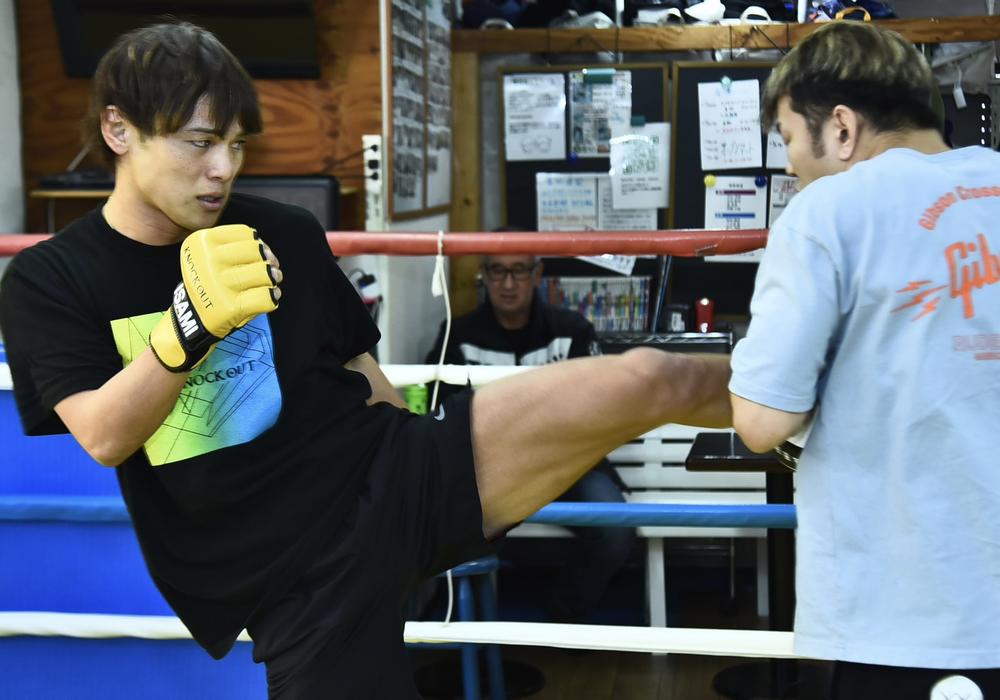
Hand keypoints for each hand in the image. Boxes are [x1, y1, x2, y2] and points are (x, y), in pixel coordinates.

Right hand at [150, 224, 280, 371]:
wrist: (192, 318)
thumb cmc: (209, 284)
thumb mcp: (211, 256)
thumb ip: (237, 247)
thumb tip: (267, 250)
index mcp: (201, 243)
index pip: (244, 233)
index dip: (257, 243)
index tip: (258, 253)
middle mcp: (208, 261)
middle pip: (257, 251)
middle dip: (268, 260)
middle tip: (270, 269)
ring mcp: (219, 284)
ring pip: (264, 273)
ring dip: (273, 278)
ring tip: (272, 282)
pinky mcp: (230, 307)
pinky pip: (266, 297)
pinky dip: (273, 297)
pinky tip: (271, 296)